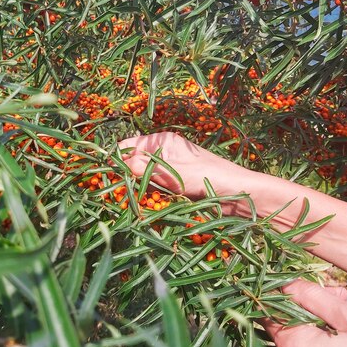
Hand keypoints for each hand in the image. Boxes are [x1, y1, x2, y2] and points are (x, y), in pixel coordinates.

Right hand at [117, 132, 251, 199]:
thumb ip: (145, 169)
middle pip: (132, 163)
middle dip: (126, 177)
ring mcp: (167, 169)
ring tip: (135, 201)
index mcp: (162, 141)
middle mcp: (162, 152)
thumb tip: (118, 164)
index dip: (117, 159)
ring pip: (141, 178)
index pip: (128, 145)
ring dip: (138, 190)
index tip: (108, 175)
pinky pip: (152, 189)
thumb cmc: (209, 177)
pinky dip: (149, 197)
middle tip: (121, 193)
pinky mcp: (172, 184)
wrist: (237, 194)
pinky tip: (150, 205)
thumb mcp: (174, 173)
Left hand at [262, 279, 346, 346]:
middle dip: (304, 299)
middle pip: (281, 316)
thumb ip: (315, 298)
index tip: (305, 281)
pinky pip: (300, 343)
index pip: (269, 307)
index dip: (284, 288)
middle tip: (335, 294)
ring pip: (292, 328)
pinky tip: (335, 325)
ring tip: (340, 306)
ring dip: (311, 313)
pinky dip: (313, 329)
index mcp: (296, 344)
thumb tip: (288, 281)